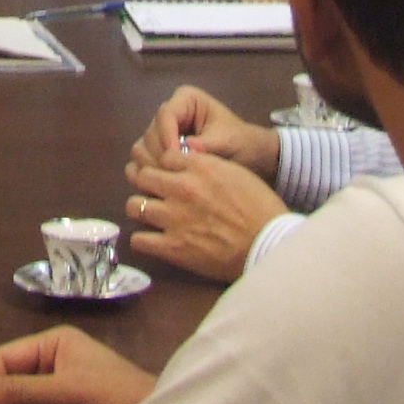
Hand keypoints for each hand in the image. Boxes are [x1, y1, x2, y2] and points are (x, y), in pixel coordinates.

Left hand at [124, 147, 288, 282]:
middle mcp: (182, 187)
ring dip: (142, 210)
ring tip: (151, 217)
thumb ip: (209, 166)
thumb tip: (191, 164)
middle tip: (156, 194)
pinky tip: (154, 240)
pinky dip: (143, 240)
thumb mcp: (237, 173)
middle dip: (148, 184)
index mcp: (200, 166)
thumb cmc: (260, 208)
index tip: (169, 175)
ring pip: (134, 205)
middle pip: (143, 176)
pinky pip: (138, 240)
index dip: (165, 166)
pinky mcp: (172, 247)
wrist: (269, 243)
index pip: (164, 156)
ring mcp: (174, 217)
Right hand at [127, 84, 277, 183]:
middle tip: (170, 175)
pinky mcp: (160, 152)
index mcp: (186, 100)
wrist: (250, 158)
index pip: (165, 114)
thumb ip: (207, 144)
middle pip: (150, 132)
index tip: (175, 157)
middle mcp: (170, 114)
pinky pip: (145, 161)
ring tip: (169, 182)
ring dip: (152, 165)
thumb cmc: (241, 142)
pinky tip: (163, 187)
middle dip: (159, 153)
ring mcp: (162, 134)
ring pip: (143, 147)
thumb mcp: (227, 141)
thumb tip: (185, 148)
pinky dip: (150, 173)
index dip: (167, 136)